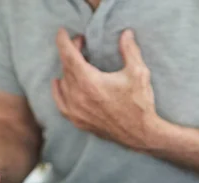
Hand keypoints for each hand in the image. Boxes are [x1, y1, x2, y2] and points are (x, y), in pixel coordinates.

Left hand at [51, 28, 158, 150]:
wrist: (140, 134)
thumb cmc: (140, 104)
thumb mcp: (138, 73)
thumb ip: (129, 50)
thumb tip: (126, 33)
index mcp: (89, 81)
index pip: (69, 55)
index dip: (64, 41)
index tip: (63, 32)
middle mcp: (78, 96)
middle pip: (66, 67)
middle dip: (72, 52)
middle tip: (81, 44)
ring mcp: (76, 110)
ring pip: (64, 83)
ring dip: (68, 70)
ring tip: (77, 62)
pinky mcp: (78, 121)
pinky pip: (61, 103)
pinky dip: (58, 91)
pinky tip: (59, 83)